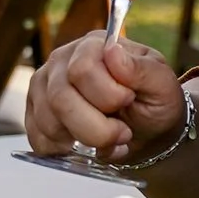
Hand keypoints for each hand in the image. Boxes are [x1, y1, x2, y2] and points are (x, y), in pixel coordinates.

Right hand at [27, 30, 184, 165]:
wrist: (148, 132)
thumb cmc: (154, 105)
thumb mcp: (163, 86)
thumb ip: (143, 70)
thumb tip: (113, 52)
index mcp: (94, 45)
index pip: (82, 70)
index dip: (108, 96)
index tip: (129, 101)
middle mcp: (62, 62)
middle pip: (60, 98)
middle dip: (97, 128)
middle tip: (122, 132)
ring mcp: (44, 87)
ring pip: (48, 122)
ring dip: (84, 140)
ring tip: (107, 139)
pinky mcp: (35, 114)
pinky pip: (37, 138)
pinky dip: (65, 151)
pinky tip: (85, 147)